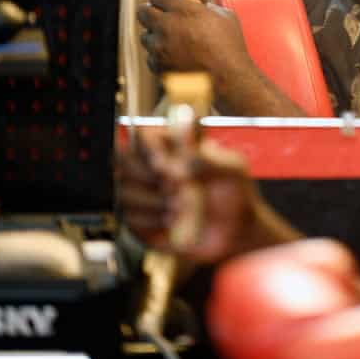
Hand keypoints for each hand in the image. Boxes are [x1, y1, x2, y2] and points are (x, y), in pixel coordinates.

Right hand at [116, 126, 261, 262]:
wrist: (236, 234)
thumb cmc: (235, 196)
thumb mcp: (230, 168)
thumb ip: (203, 151)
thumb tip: (183, 123)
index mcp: (174, 146)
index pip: (142, 135)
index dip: (149, 149)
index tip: (165, 163)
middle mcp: (152, 167)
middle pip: (123, 160)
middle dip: (151, 176)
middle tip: (179, 185)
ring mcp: (143, 193)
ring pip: (125, 190)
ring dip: (156, 201)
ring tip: (184, 205)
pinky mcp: (138, 220)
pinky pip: (129, 216)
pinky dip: (154, 221)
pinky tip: (174, 221)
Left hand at [137, 0, 250, 82]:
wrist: (229, 79)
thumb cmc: (230, 48)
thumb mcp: (224, 16)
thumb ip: (205, 7)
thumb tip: (196, 5)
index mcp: (183, 9)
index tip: (166, 0)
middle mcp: (167, 26)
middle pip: (143, 12)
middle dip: (152, 13)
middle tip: (162, 17)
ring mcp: (160, 48)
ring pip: (146, 36)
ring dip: (155, 36)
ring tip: (172, 42)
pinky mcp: (158, 66)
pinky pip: (151, 57)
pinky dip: (159, 57)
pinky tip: (175, 58)